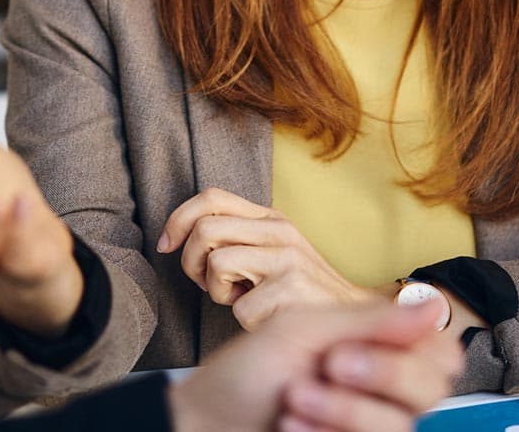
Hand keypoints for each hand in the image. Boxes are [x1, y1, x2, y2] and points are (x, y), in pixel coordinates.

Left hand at [159, 187, 372, 329]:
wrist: (352, 320)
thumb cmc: (299, 290)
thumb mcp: (270, 251)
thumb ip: (235, 236)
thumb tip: (181, 237)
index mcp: (270, 216)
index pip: (211, 197)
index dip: (178, 219)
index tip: (166, 245)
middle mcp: (279, 230)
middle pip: (205, 229)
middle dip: (191, 262)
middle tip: (205, 284)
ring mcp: (288, 258)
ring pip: (217, 264)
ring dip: (216, 293)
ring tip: (240, 300)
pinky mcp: (292, 290)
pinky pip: (239, 307)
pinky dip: (244, 320)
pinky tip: (265, 318)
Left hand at [169, 299, 462, 431]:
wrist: (207, 418)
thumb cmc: (249, 369)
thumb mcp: (305, 329)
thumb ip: (370, 320)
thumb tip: (433, 304)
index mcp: (377, 349)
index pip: (440, 353)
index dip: (418, 348)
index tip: (364, 341)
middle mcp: (381, 391)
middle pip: (430, 390)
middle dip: (380, 374)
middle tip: (331, 363)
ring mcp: (365, 425)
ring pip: (399, 426)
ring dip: (344, 409)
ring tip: (295, 397)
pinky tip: (290, 424)